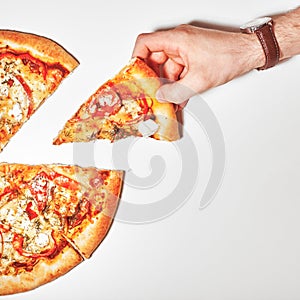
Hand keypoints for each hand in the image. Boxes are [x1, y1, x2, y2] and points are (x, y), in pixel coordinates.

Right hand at [132, 24, 263, 103]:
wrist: (248, 52)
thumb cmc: (229, 56)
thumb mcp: (198, 80)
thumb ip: (176, 92)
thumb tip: (162, 97)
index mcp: (177, 40)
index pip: (145, 43)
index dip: (136, 58)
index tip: (135, 74)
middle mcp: (179, 41)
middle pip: (154, 58)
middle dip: (154, 78)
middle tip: (151, 92)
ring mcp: (185, 48)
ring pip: (167, 67)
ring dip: (168, 84)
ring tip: (168, 100)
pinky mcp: (192, 56)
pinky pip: (178, 70)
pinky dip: (178, 83)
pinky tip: (180, 97)